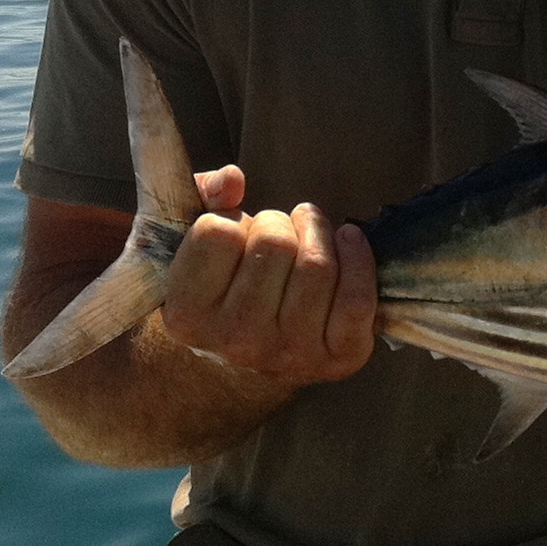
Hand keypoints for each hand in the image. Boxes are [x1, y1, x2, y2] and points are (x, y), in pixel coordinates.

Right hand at [157, 167, 376, 385]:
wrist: (238, 366)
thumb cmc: (220, 290)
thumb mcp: (192, 245)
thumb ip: (203, 199)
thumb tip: (233, 179)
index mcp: (187, 312)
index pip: (217, 232)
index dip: (231, 221)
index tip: (238, 234)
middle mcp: (236, 338)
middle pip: (274, 242)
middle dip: (280, 224)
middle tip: (278, 234)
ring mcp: (288, 352)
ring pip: (317, 264)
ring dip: (318, 233)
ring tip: (309, 235)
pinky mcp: (336, 358)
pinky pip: (356, 299)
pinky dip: (358, 259)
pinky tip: (348, 241)